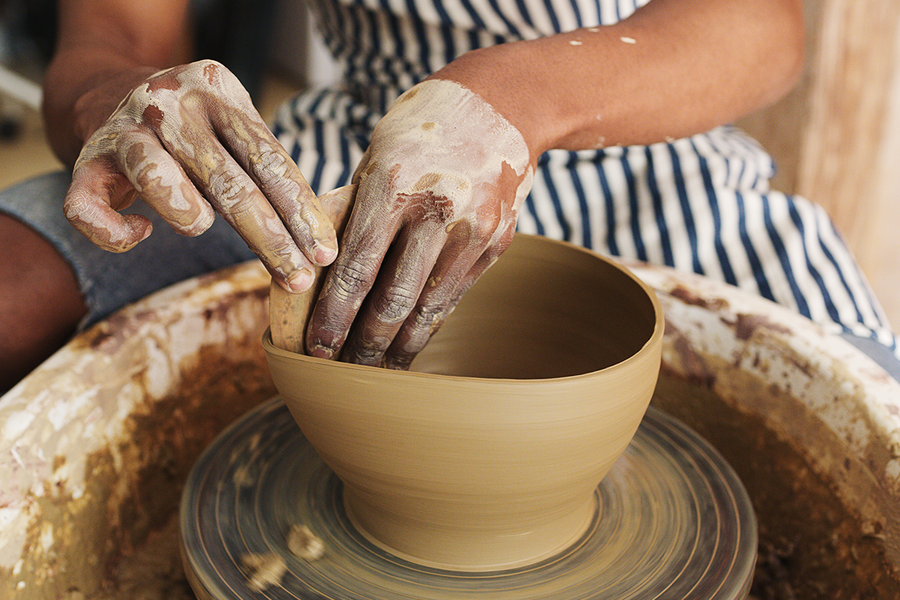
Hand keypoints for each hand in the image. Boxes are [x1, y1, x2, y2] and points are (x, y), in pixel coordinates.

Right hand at [63, 60, 336, 292]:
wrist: (112, 90)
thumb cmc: (197, 129)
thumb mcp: (236, 129)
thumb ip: (268, 172)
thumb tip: (314, 242)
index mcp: (219, 91)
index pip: (268, 160)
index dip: (299, 212)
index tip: (323, 253)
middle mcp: (169, 104)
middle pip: (227, 181)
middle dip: (269, 238)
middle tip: (298, 278)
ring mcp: (123, 129)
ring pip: (156, 179)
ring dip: (189, 216)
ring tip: (200, 226)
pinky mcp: (86, 159)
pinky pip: (87, 207)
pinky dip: (116, 232)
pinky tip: (142, 232)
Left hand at [306, 79, 534, 367]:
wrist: (500, 107)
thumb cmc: (421, 130)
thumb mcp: (376, 158)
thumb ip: (353, 213)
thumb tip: (318, 275)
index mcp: (394, 184)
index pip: (355, 268)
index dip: (334, 316)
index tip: (317, 349)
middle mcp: (437, 209)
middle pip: (393, 299)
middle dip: (365, 344)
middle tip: (345, 373)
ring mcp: (474, 229)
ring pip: (430, 306)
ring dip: (401, 346)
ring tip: (379, 371)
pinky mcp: (497, 243)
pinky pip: (456, 295)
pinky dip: (431, 323)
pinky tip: (413, 341)